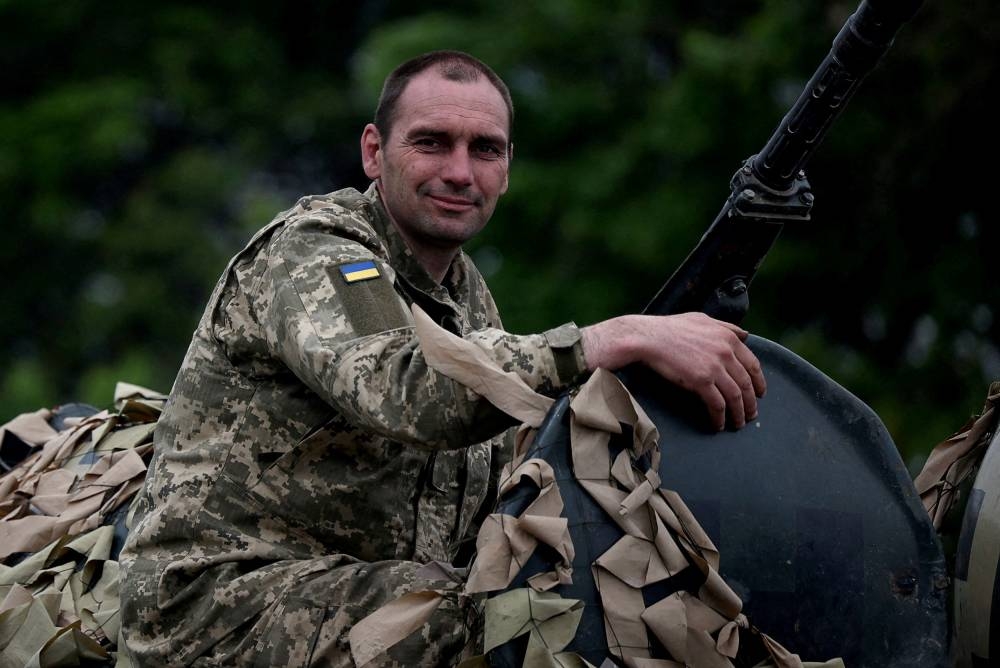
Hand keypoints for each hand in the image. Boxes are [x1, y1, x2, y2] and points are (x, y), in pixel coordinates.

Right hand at [581, 313, 765, 430]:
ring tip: (737, 424)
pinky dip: (720, 418)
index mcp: (729, 338)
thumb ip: (726, 326)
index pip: (753, 364)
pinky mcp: (701, 381)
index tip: (759, 394)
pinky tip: (718, 424)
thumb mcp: (702, 319)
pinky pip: (717, 405)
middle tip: (750, 414)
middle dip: (751, 403)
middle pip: (747, 383)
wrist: (648, 338)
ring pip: (736, 396)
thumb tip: (745, 335)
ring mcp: (715, 367)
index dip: (759, 382)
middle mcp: (726, 352)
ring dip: (739, 414)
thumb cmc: (671, 328)